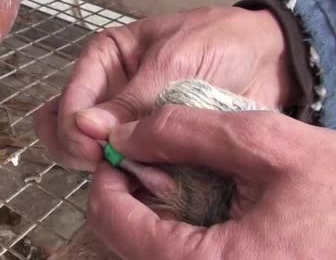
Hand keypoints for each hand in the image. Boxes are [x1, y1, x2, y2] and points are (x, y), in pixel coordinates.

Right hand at [33, 6, 294, 171]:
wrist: (268, 60)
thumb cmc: (220, 43)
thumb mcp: (174, 62)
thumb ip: (131, 100)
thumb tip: (86, 128)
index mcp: (105, 62)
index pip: (67, 101)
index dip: (73, 128)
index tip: (94, 149)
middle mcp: (108, 94)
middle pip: (64, 129)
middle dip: (79, 150)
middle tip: (105, 163)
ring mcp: (127, 124)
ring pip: (88, 154)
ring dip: (103, 168)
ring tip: (131, 172)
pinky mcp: (150, 148)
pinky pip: (126, 169)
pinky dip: (131, 179)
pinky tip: (150, 180)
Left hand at [87, 106, 334, 259]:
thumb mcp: (272, 147)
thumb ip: (189, 132)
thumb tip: (125, 133)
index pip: (115, 223)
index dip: (108, 177)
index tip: (120, 150)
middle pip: (125, 244)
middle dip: (128, 195)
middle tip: (150, 160)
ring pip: (147, 255)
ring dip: (148, 214)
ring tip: (175, 179)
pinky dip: (172, 233)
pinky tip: (196, 206)